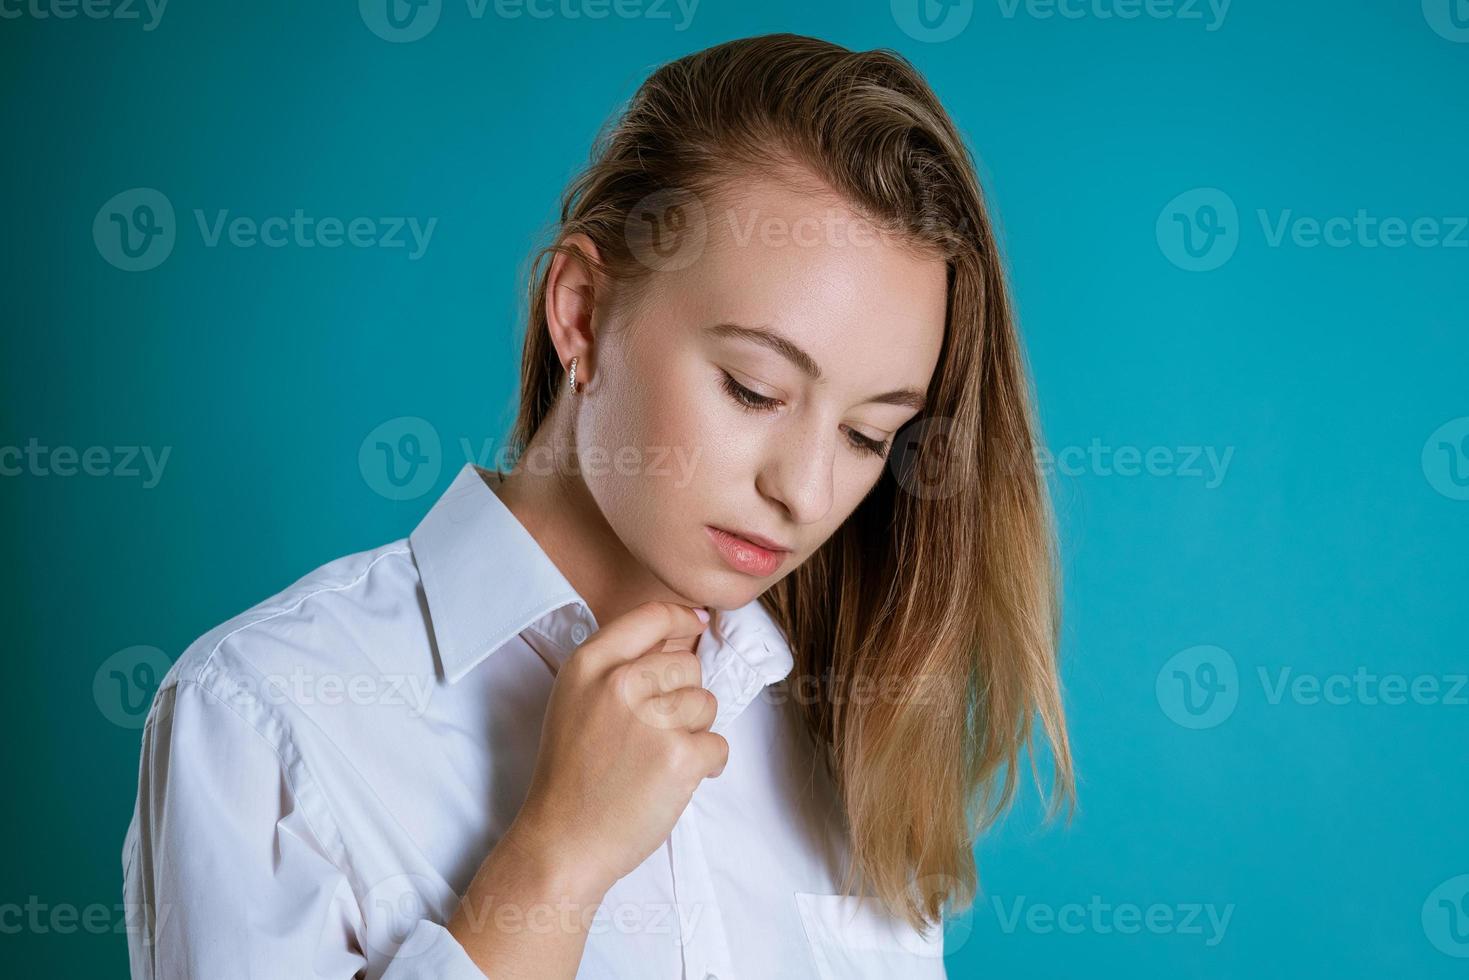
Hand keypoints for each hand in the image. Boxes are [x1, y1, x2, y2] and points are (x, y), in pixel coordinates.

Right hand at [509, 600, 727, 894]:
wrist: (563, 842)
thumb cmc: (572, 774)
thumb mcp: (577, 700)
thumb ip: (619, 665)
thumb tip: (683, 631)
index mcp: (589, 664)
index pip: (651, 616)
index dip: (682, 620)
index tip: (697, 626)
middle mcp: (619, 684)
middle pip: (688, 665)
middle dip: (683, 697)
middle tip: (652, 734)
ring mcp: (651, 719)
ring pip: (707, 704)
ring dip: (694, 733)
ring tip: (656, 760)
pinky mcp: (679, 757)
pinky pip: (719, 745)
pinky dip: (706, 766)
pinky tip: (672, 781)